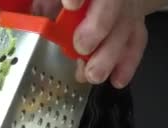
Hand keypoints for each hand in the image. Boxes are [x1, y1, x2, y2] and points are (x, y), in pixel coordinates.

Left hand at [33, 0, 149, 88]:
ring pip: (125, 27)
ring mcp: (127, 8)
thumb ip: (46, 4)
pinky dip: (128, 63)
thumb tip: (31, 20)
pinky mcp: (136, 25)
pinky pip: (136, 42)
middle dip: (98, 27)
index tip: (71, 6)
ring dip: (110, 54)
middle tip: (82, 47)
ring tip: (94, 74)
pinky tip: (117, 80)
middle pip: (112, 5)